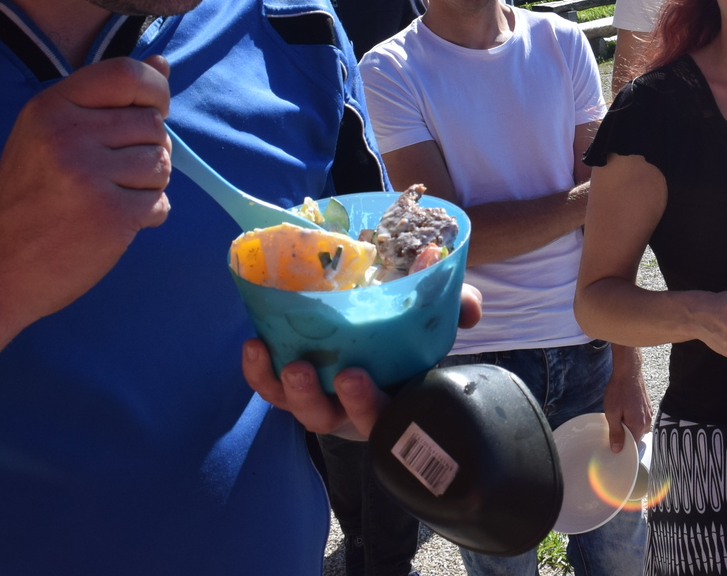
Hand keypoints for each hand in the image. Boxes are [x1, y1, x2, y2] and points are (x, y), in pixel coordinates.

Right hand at [0, 55, 173, 324]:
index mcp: (51, 106)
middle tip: (106, 176)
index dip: (154, 90)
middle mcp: (67, 134)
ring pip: (162, 162)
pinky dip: (146, 215)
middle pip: (153, 123)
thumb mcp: (53, 134)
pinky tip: (110, 224)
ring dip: (148, 184)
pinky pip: (161, 202)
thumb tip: (161, 63)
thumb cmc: (29, 198)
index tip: (150, 111)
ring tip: (105, 198)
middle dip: (145, 149)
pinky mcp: (110, 215)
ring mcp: (89, 175)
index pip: (127, 73)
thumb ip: (107, 99)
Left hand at [241, 284, 482, 439]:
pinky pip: (269, 388)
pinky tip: (254, 344)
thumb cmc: (410, 335)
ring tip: (277, 357)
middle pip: (325, 419)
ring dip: (282, 387)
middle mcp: (349, 410)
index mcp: (389, 402)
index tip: (355, 377)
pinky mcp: (291, 384)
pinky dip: (258, 372)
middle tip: (303, 369)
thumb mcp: (438, 322)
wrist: (380, 328)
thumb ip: (458, 311)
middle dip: (313, 397)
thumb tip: (472, 307)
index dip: (365, 404)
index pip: (378, 418)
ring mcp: (318, 399)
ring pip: (294, 407)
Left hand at [603, 347, 652, 451]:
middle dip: (626, 437)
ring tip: (619, 418)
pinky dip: (633, 419)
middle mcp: (647, 421)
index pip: (634, 445)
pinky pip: (641, 419)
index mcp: (638, 425)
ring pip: (639, 428)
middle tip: (613, 430)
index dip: (624, 448)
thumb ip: (616, 432)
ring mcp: (649, 413)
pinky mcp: (648, 406)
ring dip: (630, 427)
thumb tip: (617, 449)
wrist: (628, 372)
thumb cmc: (619, 390)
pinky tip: (625, 411)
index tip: (614, 446)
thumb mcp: (612, 412)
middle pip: (637, 437)